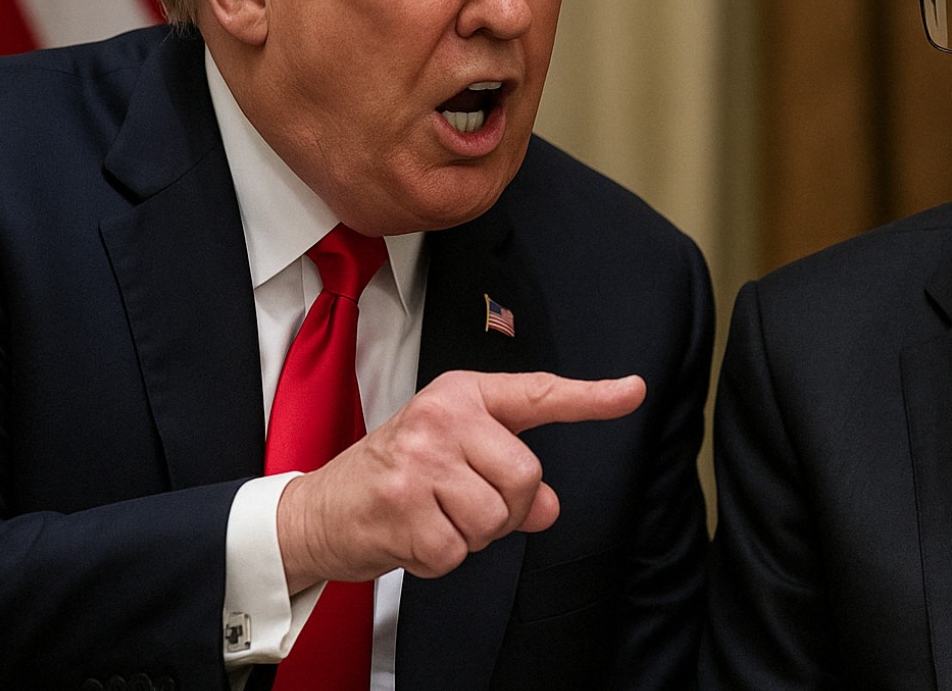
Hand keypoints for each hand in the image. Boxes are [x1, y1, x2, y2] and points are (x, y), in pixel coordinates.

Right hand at [275, 370, 644, 590]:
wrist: (316, 509)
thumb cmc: (393, 477)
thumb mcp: (454, 458)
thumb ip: (509, 472)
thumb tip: (548, 506)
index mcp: (462, 395)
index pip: (539, 394)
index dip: (593, 397)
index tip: (635, 391)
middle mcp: (443, 417)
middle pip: (525, 478)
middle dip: (506, 510)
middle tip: (462, 505)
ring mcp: (420, 461)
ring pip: (495, 520)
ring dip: (470, 536)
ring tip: (433, 517)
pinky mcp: (401, 507)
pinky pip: (457, 552)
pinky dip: (440, 560)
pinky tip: (413, 537)